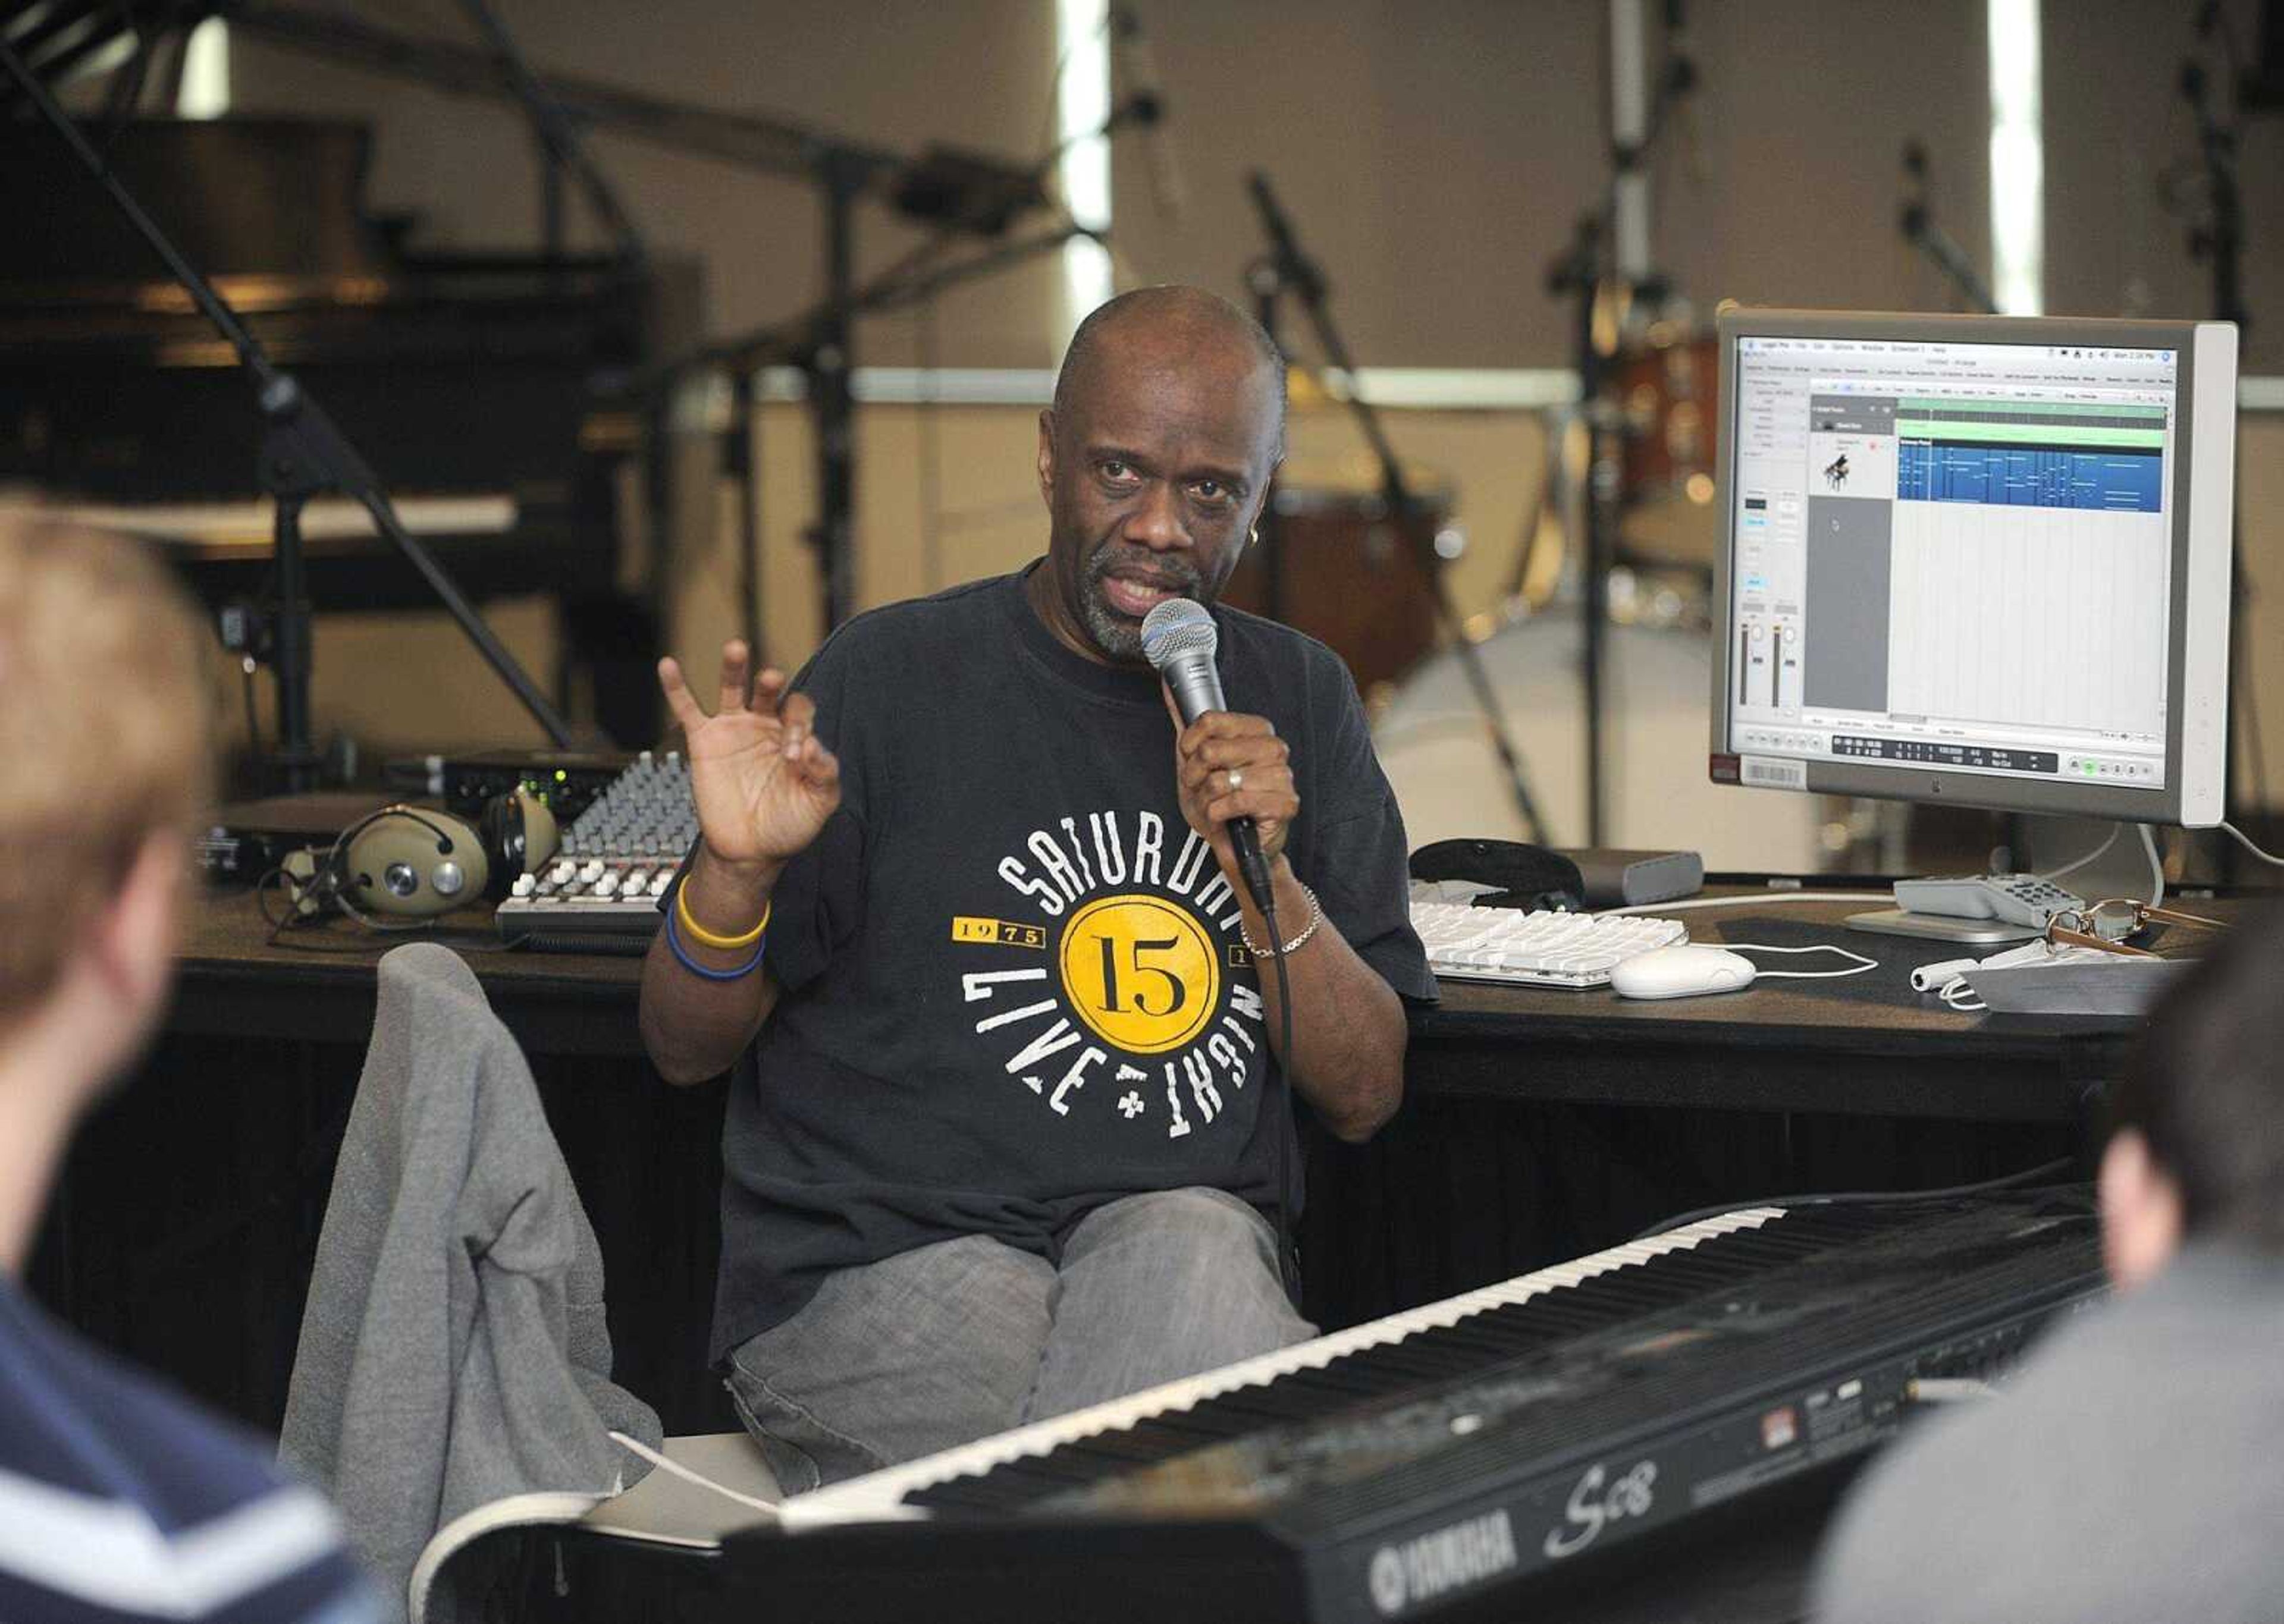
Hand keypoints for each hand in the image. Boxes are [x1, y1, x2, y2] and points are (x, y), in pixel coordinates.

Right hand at [659, 641, 840, 880]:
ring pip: (732, 689)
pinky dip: (676, 687)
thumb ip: (825, 774)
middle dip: (771, 683)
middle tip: (771, 680)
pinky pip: (687, 710)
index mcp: (795, 735)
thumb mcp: (819, 803)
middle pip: (769, 690)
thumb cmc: (787, 825)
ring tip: (736, 648)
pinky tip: (667, 665)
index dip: (800, 724)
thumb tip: (814, 746)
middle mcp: (765, 725)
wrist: (751, 851)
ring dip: (734, 667)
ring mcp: (734, 730)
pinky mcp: (704, 741)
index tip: (795, 757)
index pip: (800, 710)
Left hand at [1165, 686, 1297, 875]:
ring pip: (1222, 779)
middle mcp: (1274, 749)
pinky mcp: (1286, 804)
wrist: (1235, 847)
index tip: (1189, 759)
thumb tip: (1169, 686)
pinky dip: (1220, 813)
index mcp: (1257, 731)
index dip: (1190, 744)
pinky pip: (1237, 801)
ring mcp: (1283, 776)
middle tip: (1201, 788)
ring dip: (1207, 799)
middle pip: (1212, 750)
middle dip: (1195, 776)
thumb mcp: (1195, 761)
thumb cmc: (1219, 803)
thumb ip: (1186, 723)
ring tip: (1214, 806)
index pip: (1211, 720)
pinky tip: (1224, 817)